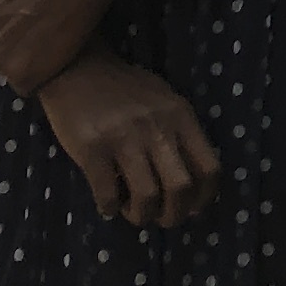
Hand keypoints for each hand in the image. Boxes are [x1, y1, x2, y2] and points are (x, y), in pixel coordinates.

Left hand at [0, 0, 111, 96]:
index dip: (3, 20)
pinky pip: (24, 85)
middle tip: (37, 20)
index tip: (23, 6)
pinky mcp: (26, 77)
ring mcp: (2, 63)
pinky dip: (37, 74)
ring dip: (24, 58)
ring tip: (47, 34)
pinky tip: (52, 51)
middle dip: (10, 41)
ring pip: (7, 69)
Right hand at [39, 55, 220, 228]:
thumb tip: (195, 181)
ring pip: (147, 197)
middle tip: (161, 218)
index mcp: (181, 117)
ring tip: (133, 211)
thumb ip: (180, 133)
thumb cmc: (123, 88)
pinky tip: (108, 203)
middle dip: (174, 215)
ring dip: (142, 216)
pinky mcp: (92, 149)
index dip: (204, 198)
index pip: (209, 168)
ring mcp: (124, 139)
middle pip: (181, 188)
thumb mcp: (164, 101)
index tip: (192, 209)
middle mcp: (157, 128)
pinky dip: (110, 208)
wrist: (76, 67)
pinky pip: (108, 195)